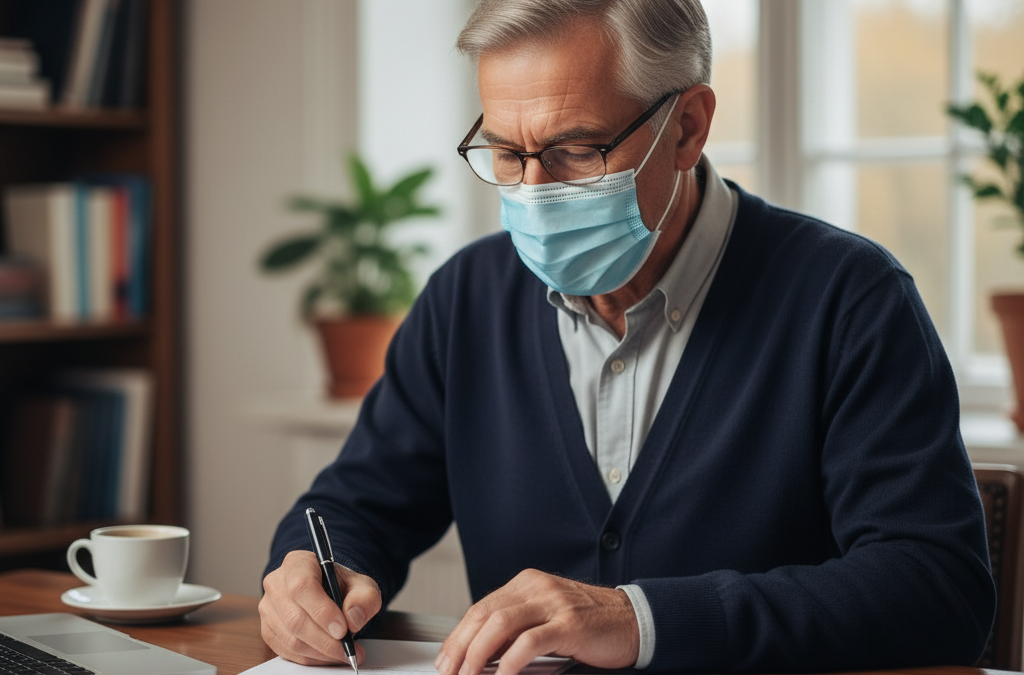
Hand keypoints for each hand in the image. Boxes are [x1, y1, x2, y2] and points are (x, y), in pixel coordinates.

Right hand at [259, 550, 381, 665]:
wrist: (330, 594)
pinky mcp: (268, 630)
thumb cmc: (342, 587)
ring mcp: (269, 608)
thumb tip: (352, 619)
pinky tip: (329, 656)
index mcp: (298, 563)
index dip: (322, 611)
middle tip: (347, 650)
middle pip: (295, 618)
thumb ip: (364, 599)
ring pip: (291, 639)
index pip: (302, 585)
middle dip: (324, 640)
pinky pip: (287, 651)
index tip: (342, 630)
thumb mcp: (363, 586)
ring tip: (344, 654)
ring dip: (320, 652)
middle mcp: (277, 583)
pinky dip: (311, 658)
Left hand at [434, 569, 638, 674]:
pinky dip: (509, 665)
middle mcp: (536, 587)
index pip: (481, 608)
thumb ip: (518, 626)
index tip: (446, 659)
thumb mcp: (547, 616)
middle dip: (460, 647)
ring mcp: (553, 603)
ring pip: (500, 625)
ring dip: (477, 655)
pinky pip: (529, 643)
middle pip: (484, 615)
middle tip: (449, 671)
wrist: (634, 620)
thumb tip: (481, 652)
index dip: (458, 636)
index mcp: (527, 583)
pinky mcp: (569, 624)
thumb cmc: (590, 623)